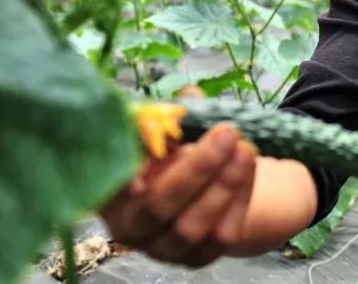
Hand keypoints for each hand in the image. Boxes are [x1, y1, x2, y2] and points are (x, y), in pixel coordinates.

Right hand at [100, 121, 257, 266]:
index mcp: (109, 192)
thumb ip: (173, 112)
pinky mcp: (197, 258)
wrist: (208, 184)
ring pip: (191, 226)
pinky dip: (239, 197)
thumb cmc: (177, 151)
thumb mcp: (169, 127)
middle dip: (196, 168)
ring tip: (246, 148)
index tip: (160, 137)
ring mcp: (163, 248)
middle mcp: (130, 226)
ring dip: (224, 184)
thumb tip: (188, 99)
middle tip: (227, 132)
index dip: (128, 165)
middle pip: (157, 206)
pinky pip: (221, 235)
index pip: (109, 182)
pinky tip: (249, 166)